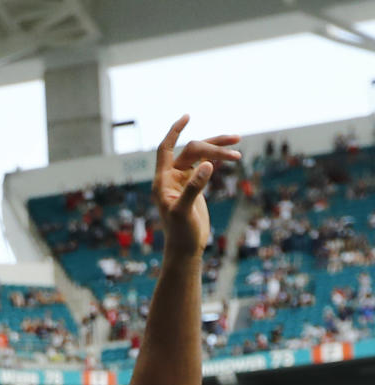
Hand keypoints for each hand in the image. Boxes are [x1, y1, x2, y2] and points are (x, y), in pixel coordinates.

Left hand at [153, 115, 240, 256]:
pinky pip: (205, 165)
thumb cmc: (181, 234)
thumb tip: (207, 164)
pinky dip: (217, 159)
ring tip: (238, 147)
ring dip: (218, 150)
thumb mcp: (185, 212)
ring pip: (201, 156)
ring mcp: (183, 181)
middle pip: (192, 150)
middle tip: (235, 148)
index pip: (166, 149)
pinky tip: (230, 156)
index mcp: (163, 181)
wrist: (186, 250)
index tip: (187, 117)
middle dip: (213, 146)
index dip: (175, 132)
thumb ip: (194, 188)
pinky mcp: (194, 187)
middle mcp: (171, 178)